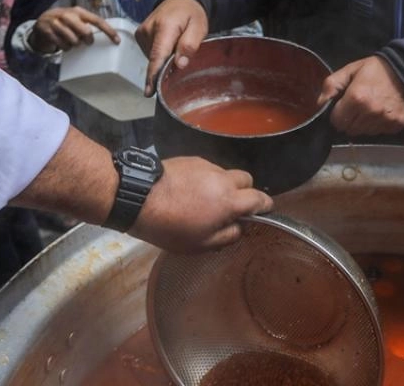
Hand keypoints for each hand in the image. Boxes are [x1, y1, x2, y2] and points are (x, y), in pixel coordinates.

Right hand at [30, 6, 119, 53]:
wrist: (41, 22)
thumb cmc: (64, 23)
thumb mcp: (76, 20)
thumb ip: (87, 25)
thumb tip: (103, 36)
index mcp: (79, 11)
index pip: (97, 20)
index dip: (108, 31)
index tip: (117, 41)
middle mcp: (68, 15)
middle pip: (85, 31)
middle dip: (87, 40)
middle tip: (86, 42)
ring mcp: (56, 22)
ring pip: (73, 40)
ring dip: (74, 45)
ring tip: (72, 42)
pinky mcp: (47, 31)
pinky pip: (62, 45)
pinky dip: (65, 48)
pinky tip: (63, 45)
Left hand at [129, 156, 272, 252]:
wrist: (138, 196)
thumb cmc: (169, 226)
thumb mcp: (199, 244)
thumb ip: (226, 236)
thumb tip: (239, 228)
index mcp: (230, 201)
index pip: (260, 199)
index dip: (265, 205)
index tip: (264, 210)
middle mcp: (223, 179)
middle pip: (247, 180)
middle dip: (244, 192)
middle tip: (231, 206)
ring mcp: (207, 166)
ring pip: (226, 173)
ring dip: (223, 184)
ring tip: (204, 199)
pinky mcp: (191, 159)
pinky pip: (207, 168)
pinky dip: (205, 178)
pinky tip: (189, 190)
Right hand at [135, 0, 208, 95]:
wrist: (181, 0)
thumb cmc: (191, 14)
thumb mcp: (199, 27)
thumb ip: (189, 45)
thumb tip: (179, 64)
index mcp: (165, 26)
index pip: (158, 55)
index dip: (154, 75)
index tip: (149, 91)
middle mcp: (149, 29)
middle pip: (155, 58)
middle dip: (166, 67)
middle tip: (181, 60)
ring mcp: (142, 32)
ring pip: (153, 57)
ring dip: (164, 59)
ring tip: (175, 47)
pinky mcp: (140, 35)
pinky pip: (150, 52)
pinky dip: (160, 54)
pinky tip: (168, 46)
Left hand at [316, 56, 403, 135]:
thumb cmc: (375, 70)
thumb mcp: (350, 71)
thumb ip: (331, 86)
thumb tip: (319, 105)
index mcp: (356, 98)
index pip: (337, 121)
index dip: (338, 114)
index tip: (344, 107)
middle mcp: (371, 112)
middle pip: (350, 129)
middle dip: (350, 120)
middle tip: (359, 106)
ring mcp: (386, 120)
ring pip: (365, 133)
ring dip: (365, 123)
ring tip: (372, 108)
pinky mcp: (398, 124)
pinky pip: (381, 132)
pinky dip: (380, 124)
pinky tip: (384, 111)